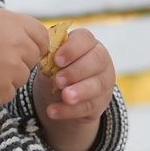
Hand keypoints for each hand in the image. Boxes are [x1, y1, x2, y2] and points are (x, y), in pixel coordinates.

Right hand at [0, 7, 50, 105]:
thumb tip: (30, 38)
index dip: (36, 44)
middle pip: (33, 59)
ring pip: (21, 78)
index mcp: (15, 24)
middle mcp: (18, 46)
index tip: (25, 49)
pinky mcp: (3, 90)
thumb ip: (13, 26)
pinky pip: (8, 93)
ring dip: (7, 77)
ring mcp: (12, 70)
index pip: (42, 37)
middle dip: (19, 61)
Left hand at [37, 27, 116, 150]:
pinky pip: (89, 106)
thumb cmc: (55, 72)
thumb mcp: (49, 65)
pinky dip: (70, 110)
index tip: (57, 60)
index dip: (72, 48)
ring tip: (65, 96)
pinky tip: (54, 112)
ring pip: (97, 84)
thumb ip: (48, 63)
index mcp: (86, 43)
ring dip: (80, 91)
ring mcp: (104, 81)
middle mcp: (100, 59)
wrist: (60, 98)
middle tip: (58, 81)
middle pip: (96, 60)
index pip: (85, 38)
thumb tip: (45, 67)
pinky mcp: (101, 102)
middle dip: (76, 71)